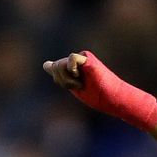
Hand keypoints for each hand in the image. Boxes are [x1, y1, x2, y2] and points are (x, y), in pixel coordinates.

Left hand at [42, 50, 156, 131]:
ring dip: (68, 79)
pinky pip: (71, 58)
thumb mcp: (73, 86)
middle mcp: (75, 63)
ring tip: (82, 83)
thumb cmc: (97, 96)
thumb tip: (45, 64)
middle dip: (63, 81)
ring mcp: (81, 59)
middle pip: (55, 67)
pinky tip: (81, 75)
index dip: (53, 71)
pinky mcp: (86, 58)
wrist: (111, 98)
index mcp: (72, 70)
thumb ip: (60, 76)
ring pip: (60, 64)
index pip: (54, 66)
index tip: (60, 74)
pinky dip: (73, 70)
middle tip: (78, 86)